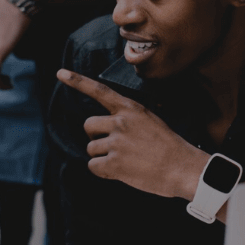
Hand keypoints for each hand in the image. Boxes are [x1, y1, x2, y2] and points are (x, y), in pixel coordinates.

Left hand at [56, 69, 208, 199]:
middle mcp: (120, 122)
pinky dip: (103, 171)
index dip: (78, 82)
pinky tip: (121, 171)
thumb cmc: (169, 147)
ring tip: (126, 160)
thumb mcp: (150, 121)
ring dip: (102, 156)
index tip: (60, 73)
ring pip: (91, 148)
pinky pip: (93, 166)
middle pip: (88, 125)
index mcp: (131, 109)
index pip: (100, 91)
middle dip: (96, 136)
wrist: (184, 169)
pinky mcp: (114, 163)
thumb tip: (107, 127)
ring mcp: (117, 142)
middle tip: (115, 146)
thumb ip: (127, 119)